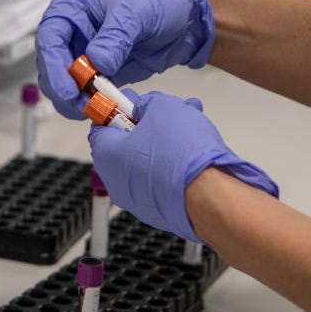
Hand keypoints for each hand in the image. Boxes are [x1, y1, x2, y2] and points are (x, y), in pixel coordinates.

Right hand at [35, 0, 215, 118]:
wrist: (187, 18)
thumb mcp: (138, 11)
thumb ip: (116, 36)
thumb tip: (98, 62)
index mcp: (72, 6)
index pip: (50, 37)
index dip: (53, 65)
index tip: (68, 89)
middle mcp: (72, 30)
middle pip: (51, 65)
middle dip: (62, 89)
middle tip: (80, 106)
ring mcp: (83, 54)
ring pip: (64, 84)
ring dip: (74, 100)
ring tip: (95, 109)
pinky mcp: (98, 73)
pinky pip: (85, 94)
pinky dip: (91, 104)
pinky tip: (105, 109)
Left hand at [89, 90, 277, 242]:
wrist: (210, 196)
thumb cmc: (181, 155)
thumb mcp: (162, 108)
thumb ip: (147, 103)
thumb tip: (144, 106)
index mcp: (106, 154)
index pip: (100, 126)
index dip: (117, 109)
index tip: (132, 102)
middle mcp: (116, 180)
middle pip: (127, 142)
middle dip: (149, 123)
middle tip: (167, 112)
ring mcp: (137, 198)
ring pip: (149, 159)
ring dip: (167, 140)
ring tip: (190, 124)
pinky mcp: (159, 209)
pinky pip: (162, 178)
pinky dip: (175, 163)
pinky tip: (194, 148)